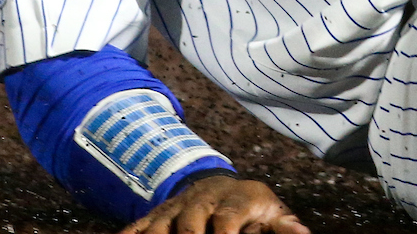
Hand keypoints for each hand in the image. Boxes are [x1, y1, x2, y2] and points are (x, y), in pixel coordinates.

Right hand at [118, 175, 310, 233]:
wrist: (218, 186)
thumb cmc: (249, 206)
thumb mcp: (269, 210)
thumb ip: (283, 224)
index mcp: (232, 200)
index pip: (228, 218)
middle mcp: (200, 202)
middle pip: (188, 224)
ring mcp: (173, 210)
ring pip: (157, 228)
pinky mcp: (153, 219)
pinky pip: (133, 230)